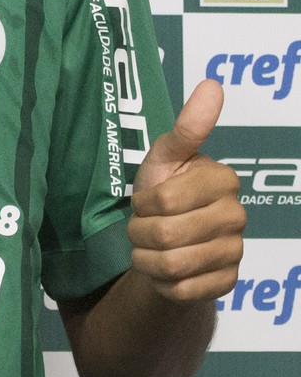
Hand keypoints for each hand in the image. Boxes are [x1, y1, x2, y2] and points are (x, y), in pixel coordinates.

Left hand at [127, 79, 244, 305]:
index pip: (164, 200)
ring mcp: (235, 252)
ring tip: (149, 248)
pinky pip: (181, 290)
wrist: (165, 240)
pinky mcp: (227, 283)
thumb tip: (212, 85)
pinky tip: (164, 270)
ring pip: (172, 266)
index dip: (142, 204)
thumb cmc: (163, 189)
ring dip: (146, 260)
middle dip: (139, 234)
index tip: (144, 201)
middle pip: (165, 235)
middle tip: (142, 228)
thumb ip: (188, 126)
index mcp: (224, 179)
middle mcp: (237, 216)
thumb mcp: (166, 155)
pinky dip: (161, 283)